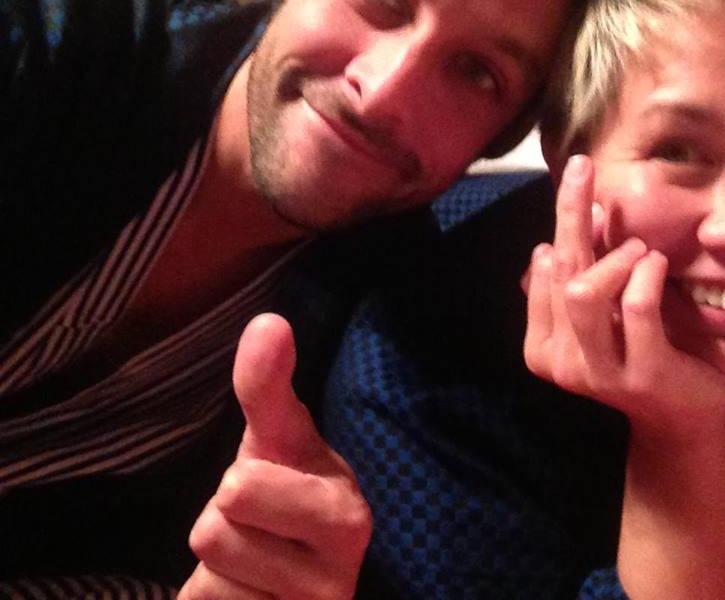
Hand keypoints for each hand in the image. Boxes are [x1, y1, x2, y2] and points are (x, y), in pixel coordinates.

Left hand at [179, 314, 371, 599]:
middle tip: (259, 520)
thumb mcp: (277, 443)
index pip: (250, 486)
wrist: (294, 580)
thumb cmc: (286, 498)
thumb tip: (269, 320)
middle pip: (219, 516)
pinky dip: (216, 596)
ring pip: (210, 564)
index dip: (244, 485)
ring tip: (257, 555)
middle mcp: (343, 562)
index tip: (245, 475)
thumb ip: (268, 386)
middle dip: (225, 514)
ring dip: (220, 560)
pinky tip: (250, 590)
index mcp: (346, 509)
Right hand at [524, 155, 724, 443]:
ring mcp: (598, 372)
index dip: (561, 222)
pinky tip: (655, 262)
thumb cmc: (640, 355)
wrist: (681, 418)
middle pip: (561, 270)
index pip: (545, 269)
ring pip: (585, 291)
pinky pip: (637, 306)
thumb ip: (579, 281)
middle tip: (584, 167)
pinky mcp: (642, 373)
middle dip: (571, 213)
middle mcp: (561, 362)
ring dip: (614, 256)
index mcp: (542, 346)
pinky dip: (645, 274)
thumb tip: (564, 232)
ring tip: (638, 246)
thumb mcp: (601, 318)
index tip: (581, 185)